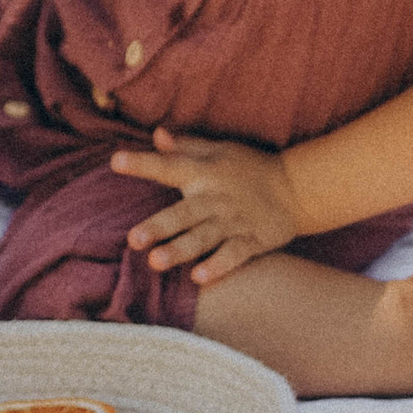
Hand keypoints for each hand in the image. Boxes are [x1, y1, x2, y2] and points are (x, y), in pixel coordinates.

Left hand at [109, 127, 304, 287]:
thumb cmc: (249, 168)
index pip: (170, 166)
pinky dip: (219, 266)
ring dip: (181, 249)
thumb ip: (187, 146)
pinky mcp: (253, 240)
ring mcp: (234, 221)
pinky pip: (234, 254)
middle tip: (133, 239)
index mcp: (205, 172)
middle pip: (184, 213)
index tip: (116, 162)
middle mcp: (216, 198)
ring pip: (204, 237)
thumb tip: (157, 134)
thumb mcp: (220, 151)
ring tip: (156, 262)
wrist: (296, 188)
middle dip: (159, 226)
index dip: (143, 164)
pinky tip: (199, 278)